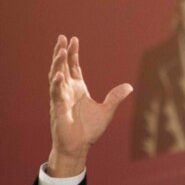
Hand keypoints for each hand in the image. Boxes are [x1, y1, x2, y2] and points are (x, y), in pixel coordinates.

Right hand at [47, 35, 131, 176]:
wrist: (79, 146)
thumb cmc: (89, 130)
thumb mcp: (107, 111)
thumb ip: (115, 97)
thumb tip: (129, 86)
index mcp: (78, 89)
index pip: (74, 67)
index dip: (74, 54)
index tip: (74, 39)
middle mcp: (68, 91)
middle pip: (62, 67)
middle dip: (62, 52)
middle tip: (62, 37)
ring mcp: (61, 99)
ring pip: (56, 76)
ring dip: (58, 64)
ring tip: (61, 50)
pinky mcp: (58, 109)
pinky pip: (56, 94)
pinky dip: (57, 84)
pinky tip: (59, 74)